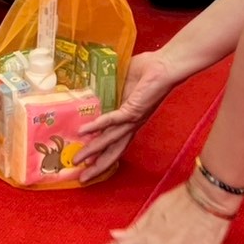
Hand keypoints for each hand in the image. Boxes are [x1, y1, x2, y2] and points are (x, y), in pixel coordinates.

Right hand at [74, 51, 178, 180]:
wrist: (165, 65)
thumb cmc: (147, 72)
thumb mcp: (122, 84)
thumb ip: (109, 90)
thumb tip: (92, 88)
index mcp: (130, 121)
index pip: (115, 144)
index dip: (102, 157)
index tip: (88, 166)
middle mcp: (132, 125)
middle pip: (113, 151)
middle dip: (97, 165)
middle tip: (82, 178)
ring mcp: (132, 119)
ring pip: (110, 140)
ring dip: (93, 150)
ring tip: (78, 159)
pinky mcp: (133, 109)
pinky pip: (113, 120)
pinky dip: (98, 126)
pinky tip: (84, 131)